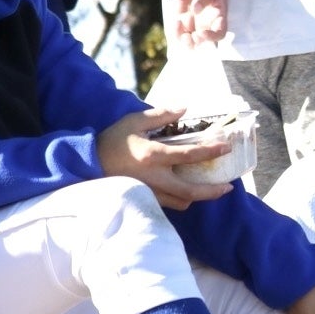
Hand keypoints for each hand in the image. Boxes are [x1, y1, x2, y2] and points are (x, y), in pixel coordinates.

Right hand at [95, 107, 233, 209]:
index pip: (189, 155)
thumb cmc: (111, 141)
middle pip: (190, 191)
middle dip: (213, 191)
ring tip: (209, 188)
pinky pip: (168, 204)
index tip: (226, 147)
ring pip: (180, 202)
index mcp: (152, 156)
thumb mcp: (133, 122)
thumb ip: (161, 115)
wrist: (85, 164)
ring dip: (197, 197)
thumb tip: (184, 109)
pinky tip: (187, 191)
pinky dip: (180, 199)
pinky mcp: (143, 200)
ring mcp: (148, 192)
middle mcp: (153, 178)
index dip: (210, 151)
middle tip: (228, 186)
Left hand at [166, 0, 226, 48]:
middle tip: (188, 36)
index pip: (220, 33)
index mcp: (218, 14)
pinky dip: (176, 33)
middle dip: (196, 43)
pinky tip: (176, 22)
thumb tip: (196, 10)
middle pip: (204, 42)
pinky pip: (179, 33)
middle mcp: (207, 22)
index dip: (212, 37)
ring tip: (180, 30)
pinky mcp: (181, 21)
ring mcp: (194, 23)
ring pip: (191, 41)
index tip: (200, 33)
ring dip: (185, 42)